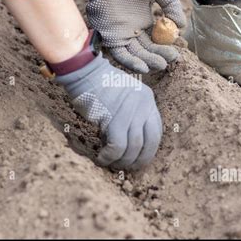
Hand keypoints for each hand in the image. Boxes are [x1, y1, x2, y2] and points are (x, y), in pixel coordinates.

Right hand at [56, 54, 161, 170]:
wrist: (84, 72)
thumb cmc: (98, 86)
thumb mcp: (124, 97)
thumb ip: (131, 115)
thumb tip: (128, 144)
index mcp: (148, 99)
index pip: (156, 131)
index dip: (149, 149)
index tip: (139, 158)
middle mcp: (144, 105)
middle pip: (150, 142)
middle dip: (140, 159)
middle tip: (128, 167)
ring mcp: (131, 111)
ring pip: (134, 147)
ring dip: (123, 161)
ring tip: (112, 164)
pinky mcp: (115, 118)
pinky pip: (117, 147)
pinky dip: (110, 157)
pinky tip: (102, 159)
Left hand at [78, 0, 185, 73]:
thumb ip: (172, 6)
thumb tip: (181, 26)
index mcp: (144, 22)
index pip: (157, 40)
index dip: (166, 47)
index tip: (177, 51)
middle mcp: (133, 31)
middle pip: (148, 50)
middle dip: (160, 56)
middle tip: (172, 59)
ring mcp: (121, 35)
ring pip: (136, 54)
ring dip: (148, 61)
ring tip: (161, 65)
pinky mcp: (110, 38)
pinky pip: (120, 54)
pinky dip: (131, 62)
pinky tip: (144, 68)